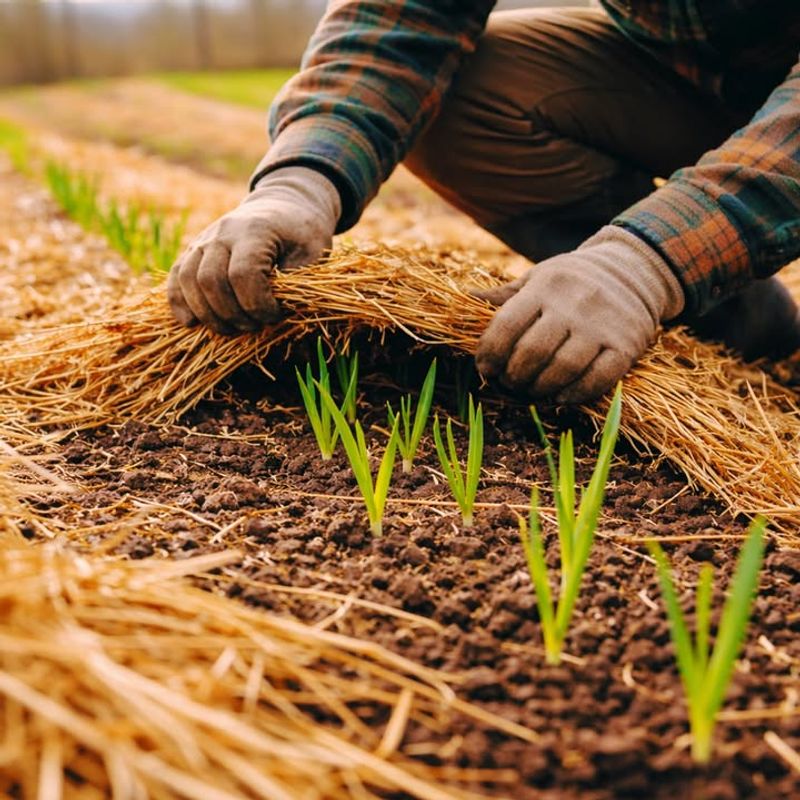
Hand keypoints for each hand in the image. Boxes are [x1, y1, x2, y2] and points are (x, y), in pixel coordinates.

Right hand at [167, 166, 340, 332]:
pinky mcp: (194, 249)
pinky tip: (191, 322)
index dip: (257, 305)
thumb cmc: (302, 234)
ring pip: (188, 280)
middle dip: (233, 314)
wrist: (284, 207)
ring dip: (208, 314)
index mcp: (255, 231)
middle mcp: (223, 232)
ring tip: (232, 328)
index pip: (243, 275)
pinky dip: (179, 301)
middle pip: (211, 281)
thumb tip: (272, 313)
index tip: (275, 315)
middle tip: (255, 326)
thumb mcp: (312, 254)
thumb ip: (294, 283)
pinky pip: (177, 275)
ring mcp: (204, 239)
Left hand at [474, 227, 684, 402]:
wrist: (633, 270)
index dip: (489, 354)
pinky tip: (559, 397)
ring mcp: (602, 325)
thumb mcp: (537, 278)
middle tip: (509, 383)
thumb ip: (504, 296)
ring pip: (564, 368)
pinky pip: (598, 378)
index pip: (507, 325)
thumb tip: (465, 297)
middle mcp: (573, 304)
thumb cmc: (571, 281)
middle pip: (532, 352)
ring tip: (531, 391)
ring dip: (540, 388)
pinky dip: (575, 394)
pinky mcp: (627, 345)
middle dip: (513, 376)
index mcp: (545, 286)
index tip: (485, 369)